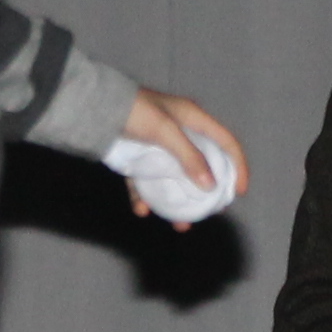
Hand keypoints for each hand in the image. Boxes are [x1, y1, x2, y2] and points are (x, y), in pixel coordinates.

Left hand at [118, 89, 242, 225]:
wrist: (93, 107)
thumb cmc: (134, 110)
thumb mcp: (165, 131)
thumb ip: (189, 156)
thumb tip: (210, 185)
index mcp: (193, 119)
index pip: (226, 142)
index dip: (238, 165)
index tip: (238, 191)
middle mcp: (180, 133)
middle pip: (203, 165)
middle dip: (207, 191)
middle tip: (210, 210)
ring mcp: (159, 147)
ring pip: (175, 179)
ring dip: (178, 202)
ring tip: (179, 223)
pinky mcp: (138, 158)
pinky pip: (146, 181)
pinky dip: (145, 197)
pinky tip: (142, 209)